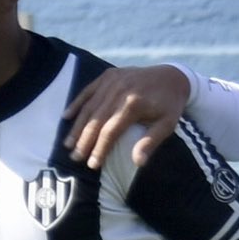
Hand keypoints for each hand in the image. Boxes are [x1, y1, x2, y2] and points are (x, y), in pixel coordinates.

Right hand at [63, 65, 190, 170]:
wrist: (172, 76)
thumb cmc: (169, 105)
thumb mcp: (167, 125)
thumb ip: (150, 142)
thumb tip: (138, 163)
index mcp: (133, 104)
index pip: (110, 131)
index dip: (99, 149)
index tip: (91, 164)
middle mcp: (119, 91)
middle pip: (95, 120)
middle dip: (83, 141)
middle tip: (74, 158)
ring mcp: (111, 81)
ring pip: (89, 107)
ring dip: (77, 126)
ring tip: (68, 144)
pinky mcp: (108, 75)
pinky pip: (88, 91)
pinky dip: (77, 104)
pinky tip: (66, 117)